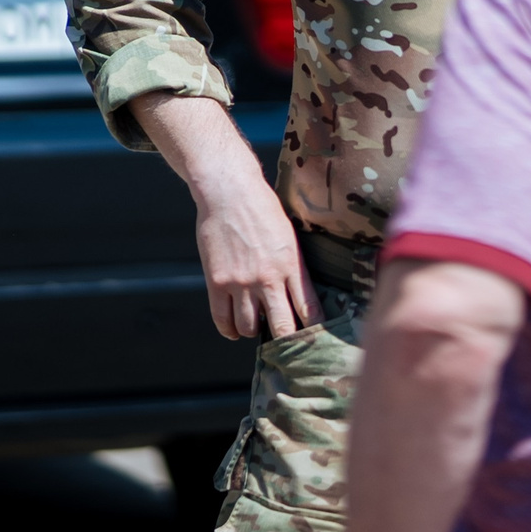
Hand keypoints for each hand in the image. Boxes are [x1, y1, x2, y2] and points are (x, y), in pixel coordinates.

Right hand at [126, 90, 318, 341]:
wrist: (229, 191)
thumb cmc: (263, 208)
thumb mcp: (289, 235)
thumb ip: (294, 267)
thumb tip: (301, 296)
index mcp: (292, 265)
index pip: (309, 309)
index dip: (313, 329)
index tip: (314, 338)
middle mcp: (267, 277)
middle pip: (282, 327)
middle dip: (286, 339)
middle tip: (285, 341)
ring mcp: (240, 282)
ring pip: (249, 327)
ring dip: (254, 330)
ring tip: (256, 325)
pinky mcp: (217, 281)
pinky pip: (222, 319)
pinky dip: (229, 330)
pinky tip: (234, 330)